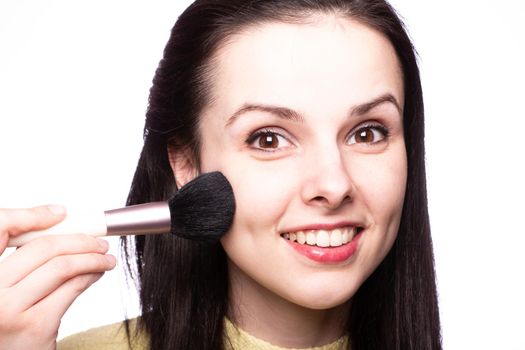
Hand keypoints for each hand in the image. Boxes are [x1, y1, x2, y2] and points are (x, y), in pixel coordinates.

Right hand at [0, 205, 115, 349]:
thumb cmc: (8, 324)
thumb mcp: (5, 290)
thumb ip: (21, 264)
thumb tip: (61, 231)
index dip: (32, 216)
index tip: (62, 214)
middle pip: (41, 248)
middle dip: (78, 238)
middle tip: (97, 240)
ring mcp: (9, 310)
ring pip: (62, 267)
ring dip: (92, 257)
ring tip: (105, 257)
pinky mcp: (35, 326)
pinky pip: (71, 289)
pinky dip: (91, 275)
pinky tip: (97, 273)